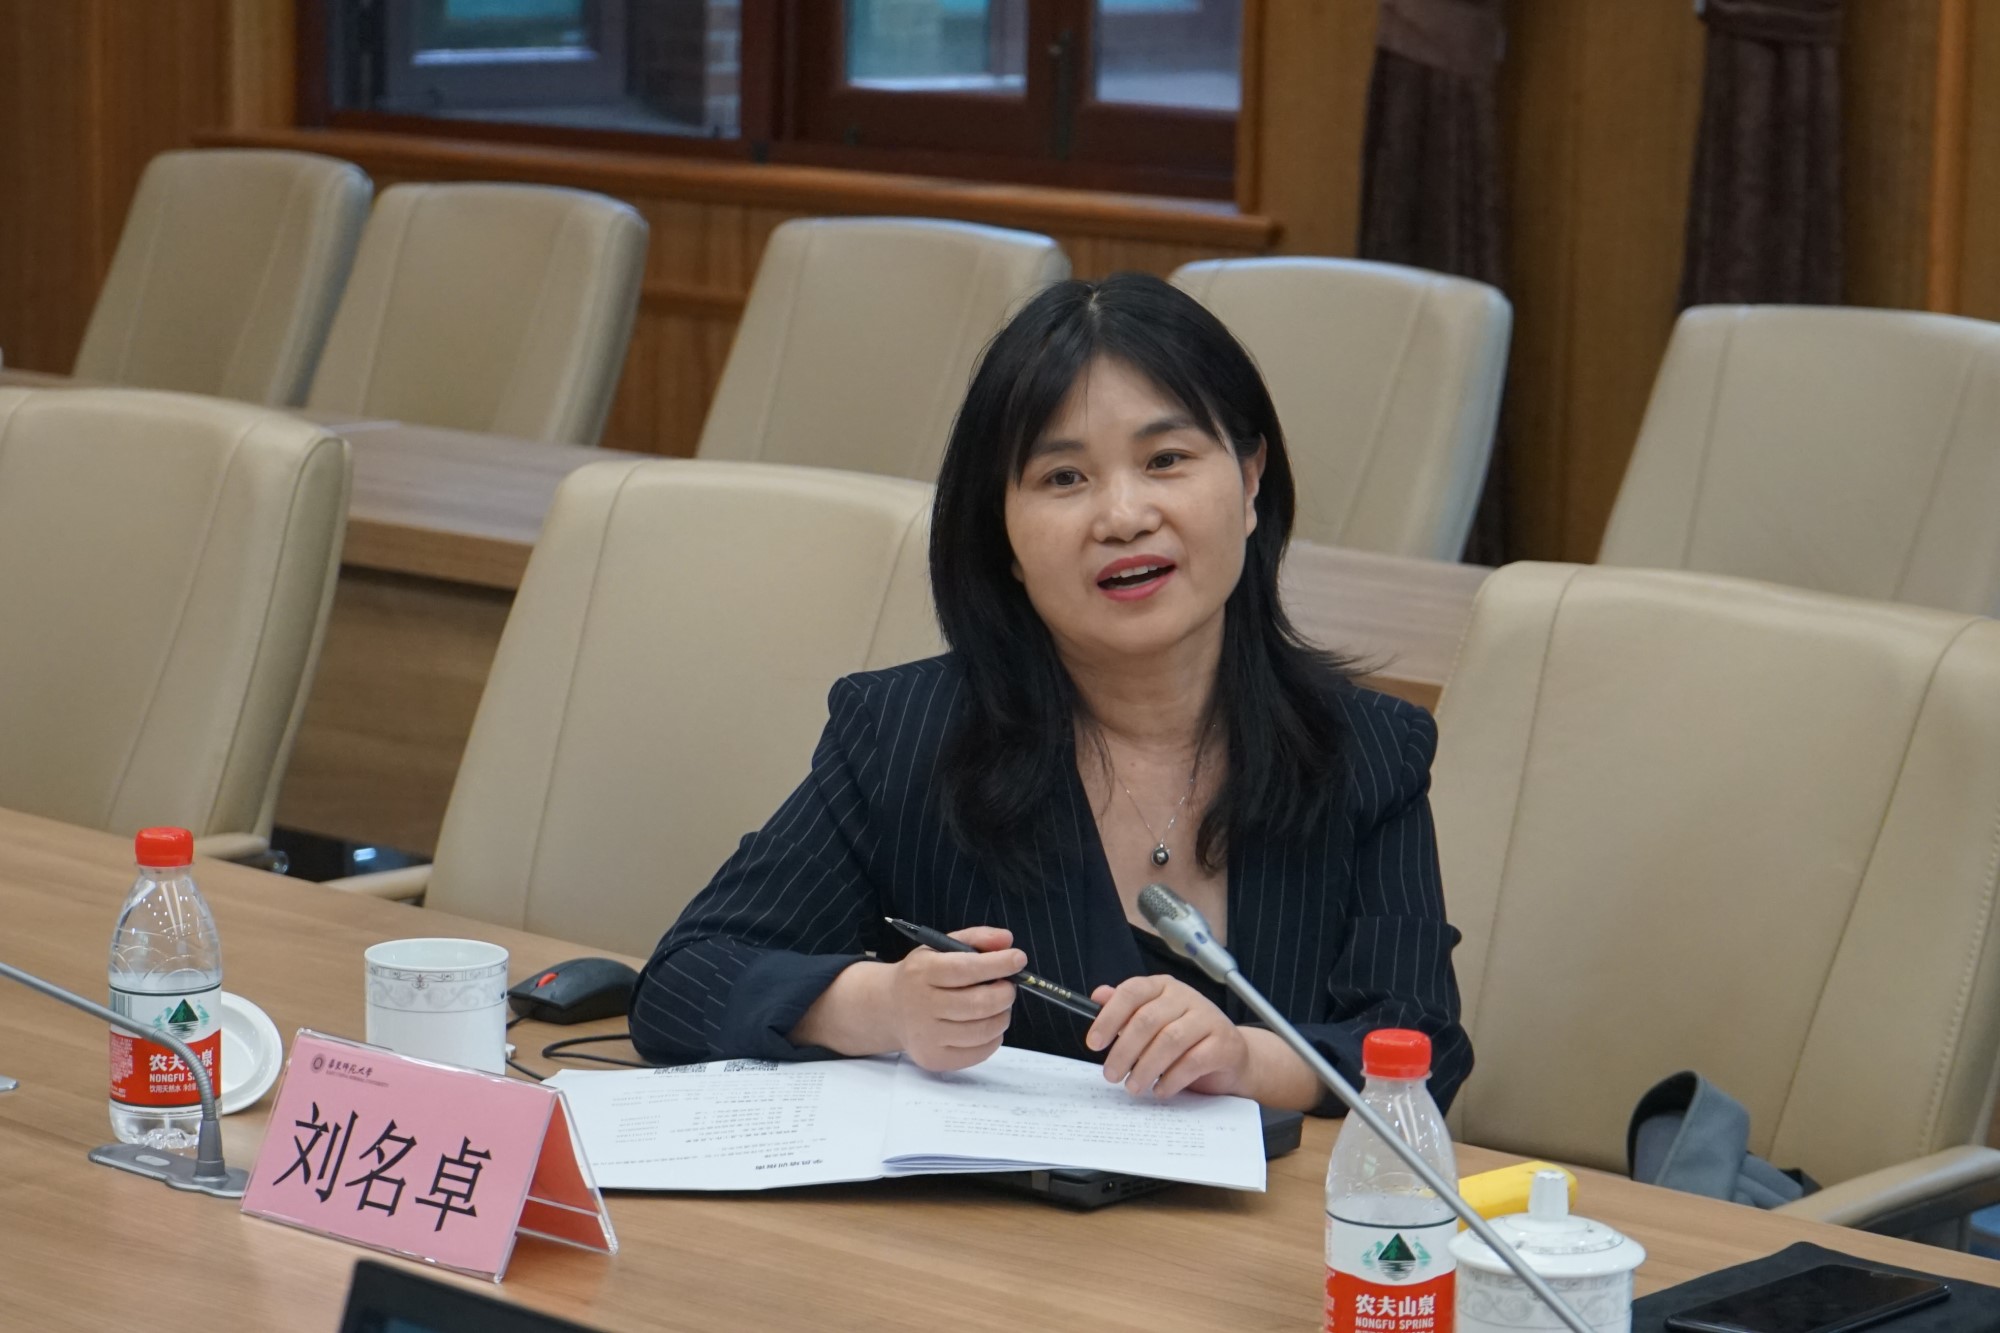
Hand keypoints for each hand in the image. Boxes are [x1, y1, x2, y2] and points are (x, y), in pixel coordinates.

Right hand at [889, 926, 1022, 1071]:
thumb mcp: (941, 948)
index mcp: (921, 972)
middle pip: (978, 1004)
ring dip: (1002, 1015)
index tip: (1018, 959)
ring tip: (998, 1005)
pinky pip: (979, 1052)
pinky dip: (993, 1037)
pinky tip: (987, 1024)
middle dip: (1005, 993)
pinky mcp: (934, 1059)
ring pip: (983, 1030)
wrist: (891, 1009)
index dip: (997, 964)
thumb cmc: (924, 975)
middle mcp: (921, 1006)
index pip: (964, 969)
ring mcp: (926, 1036)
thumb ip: (976, 939)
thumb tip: (1006, 940)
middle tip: (1008, 987)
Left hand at [1085, 975, 1251, 1099]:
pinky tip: (1160, 1090)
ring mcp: (1207, 1018)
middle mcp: (1186, 997)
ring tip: (1133, 1087)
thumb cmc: (1185, 1038)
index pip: (1131, 993)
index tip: (1094, 1042)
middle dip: (1124, 1051)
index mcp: (1163, 987)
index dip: (1109, 1017)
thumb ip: (1125, 1009)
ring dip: (1146, 1068)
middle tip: (1111, 1075)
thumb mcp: (1153, 1021)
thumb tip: (1098, 996)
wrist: (1231, 1054)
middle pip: (1147, 1020)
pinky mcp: (1224, 1043)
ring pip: (1170, 1040)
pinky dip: (1172, 1079)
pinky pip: (1194, 1061)